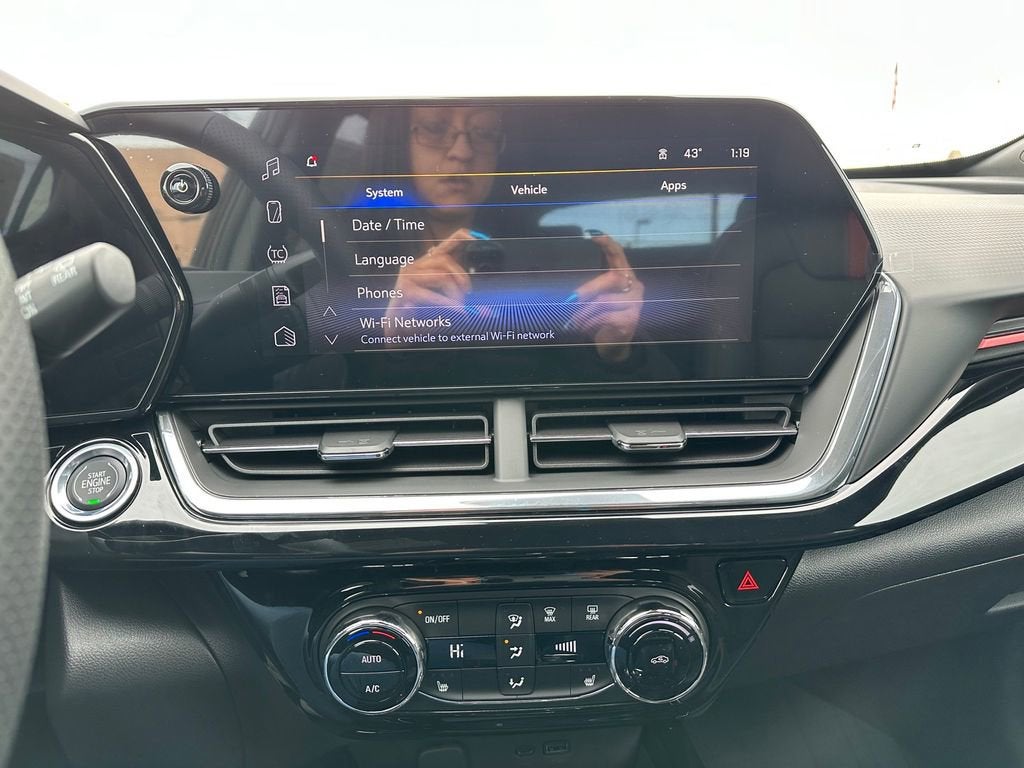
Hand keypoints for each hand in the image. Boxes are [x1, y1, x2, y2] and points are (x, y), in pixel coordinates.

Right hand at [386, 229, 472, 318]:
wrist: (396, 330)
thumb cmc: (418, 314)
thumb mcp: (437, 298)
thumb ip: (451, 288)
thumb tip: (469, 288)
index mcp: (423, 265)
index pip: (442, 247)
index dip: (457, 238)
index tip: (473, 236)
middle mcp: (414, 267)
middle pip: (445, 260)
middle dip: (461, 277)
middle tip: (467, 294)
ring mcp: (407, 277)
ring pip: (442, 277)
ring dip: (455, 294)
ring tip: (459, 307)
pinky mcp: (406, 291)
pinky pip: (434, 295)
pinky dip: (448, 304)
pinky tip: (457, 311)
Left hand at [568, 235, 643, 361]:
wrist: (614, 345)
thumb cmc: (602, 318)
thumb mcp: (595, 300)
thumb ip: (589, 291)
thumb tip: (569, 294)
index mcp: (625, 275)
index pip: (618, 254)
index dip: (608, 244)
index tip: (594, 234)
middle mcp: (634, 285)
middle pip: (611, 278)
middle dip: (588, 289)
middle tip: (570, 299)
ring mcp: (636, 302)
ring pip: (605, 301)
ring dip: (584, 312)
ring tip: (572, 321)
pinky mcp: (632, 319)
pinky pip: (606, 317)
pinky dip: (590, 323)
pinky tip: (582, 328)